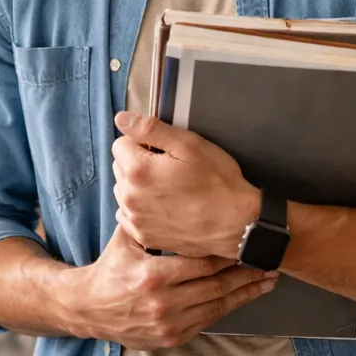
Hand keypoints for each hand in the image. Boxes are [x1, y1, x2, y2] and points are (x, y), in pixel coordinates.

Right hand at [62, 227, 276, 349]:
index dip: (228, 253)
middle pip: (216, 286)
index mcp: (153, 275)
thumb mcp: (126, 238)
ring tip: (268, 281)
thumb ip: (149, 217)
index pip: (202, 263)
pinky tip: (244, 297)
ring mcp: (169, 324)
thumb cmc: (112, 267)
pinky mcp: (171, 338)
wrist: (90, 308)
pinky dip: (228, 308)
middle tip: (270, 262)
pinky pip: (207, 321)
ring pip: (217, 307)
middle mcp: (163, 303)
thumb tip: (165, 182)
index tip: (248, 242)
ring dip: (246, 294)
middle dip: (247, 274)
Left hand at [111, 112, 258, 259]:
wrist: (235, 224)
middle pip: (120, 167)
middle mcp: (130, 197)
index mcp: (138, 170)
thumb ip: (150, 129)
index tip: (163, 152)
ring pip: (123, 191)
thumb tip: (122, 119)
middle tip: (169, 170)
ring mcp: (135, 219)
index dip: (142, 142)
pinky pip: (128, 215)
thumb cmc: (217, 183)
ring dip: (138, 186)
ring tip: (168, 189)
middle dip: (138, 163)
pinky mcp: (143, 235)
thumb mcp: (189, 145)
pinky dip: (140, 208)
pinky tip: (163, 206)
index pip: (120, 144)